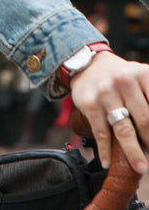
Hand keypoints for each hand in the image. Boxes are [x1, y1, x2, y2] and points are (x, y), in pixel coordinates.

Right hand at [69, 51, 148, 173]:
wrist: (88, 64)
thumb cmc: (121, 76)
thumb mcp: (141, 77)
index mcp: (142, 75)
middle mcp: (125, 81)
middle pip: (145, 121)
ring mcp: (106, 92)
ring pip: (123, 129)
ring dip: (133, 152)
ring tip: (140, 167)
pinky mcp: (90, 103)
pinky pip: (100, 132)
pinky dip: (105, 150)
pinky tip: (107, 161)